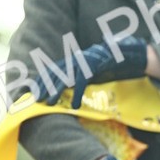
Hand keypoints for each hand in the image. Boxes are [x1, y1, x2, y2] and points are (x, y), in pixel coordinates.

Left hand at [33, 38, 148, 107]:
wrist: (125, 53)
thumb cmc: (107, 64)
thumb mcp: (89, 70)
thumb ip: (78, 76)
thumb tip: (67, 89)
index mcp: (72, 59)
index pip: (52, 68)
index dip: (41, 79)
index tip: (33, 91)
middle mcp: (75, 58)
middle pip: (54, 71)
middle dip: (44, 85)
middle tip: (36, 99)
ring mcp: (83, 60)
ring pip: (64, 76)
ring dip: (56, 90)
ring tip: (50, 103)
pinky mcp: (93, 65)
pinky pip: (82, 81)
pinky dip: (77, 93)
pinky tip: (75, 105)